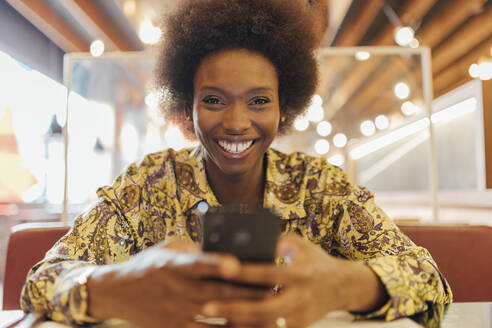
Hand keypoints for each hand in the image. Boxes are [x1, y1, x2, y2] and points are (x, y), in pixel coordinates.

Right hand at [87, 241, 270, 327]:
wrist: (117, 292)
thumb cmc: (147, 265)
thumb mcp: (167, 249)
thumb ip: (194, 250)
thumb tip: (224, 248)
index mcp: (173, 265)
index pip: (197, 263)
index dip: (216, 263)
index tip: (237, 263)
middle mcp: (175, 289)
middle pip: (215, 293)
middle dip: (246, 291)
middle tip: (273, 288)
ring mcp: (175, 312)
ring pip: (214, 316)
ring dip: (241, 314)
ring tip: (267, 310)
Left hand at [200, 233, 386, 327]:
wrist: (342, 287)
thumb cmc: (315, 261)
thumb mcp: (301, 245)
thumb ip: (278, 242)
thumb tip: (250, 240)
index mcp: (299, 274)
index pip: (268, 273)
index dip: (245, 272)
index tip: (223, 268)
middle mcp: (299, 298)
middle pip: (264, 308)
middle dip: (234, 308)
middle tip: (206, 306)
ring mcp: (298, 317)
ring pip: (264, 327)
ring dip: (236, 325)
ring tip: (209, 321)